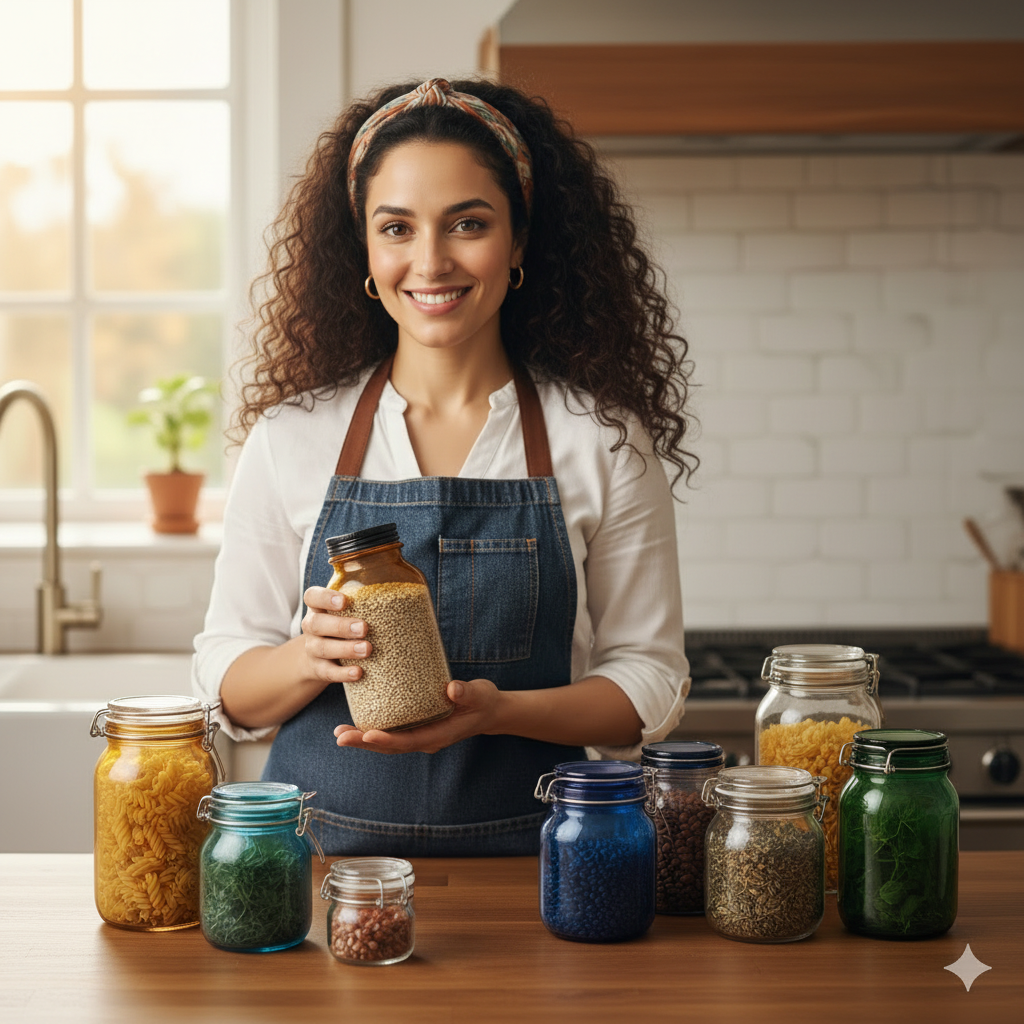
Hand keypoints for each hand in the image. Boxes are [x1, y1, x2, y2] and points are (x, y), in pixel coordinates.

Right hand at [300, 585, 371, 684]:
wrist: (319, 657)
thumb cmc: (343, 625)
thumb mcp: (348, 610)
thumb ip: (368, 599)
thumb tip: (415, 589)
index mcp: (319, 607)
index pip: (312, 596)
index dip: (325, 597)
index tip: (344, 601)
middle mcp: (312, 626)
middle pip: (316, 623)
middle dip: (341, 626)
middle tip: (364, 628)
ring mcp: (312, 649)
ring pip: (321, 648)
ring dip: (345, 649)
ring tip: (368, 649)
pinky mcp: (318, 669)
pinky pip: (327, 672)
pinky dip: (342, 674)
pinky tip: (359, 673)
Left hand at [334, 678, 502, 753]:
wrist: (489, 711)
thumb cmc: (483, 702)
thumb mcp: (480, 695)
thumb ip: (467, 693)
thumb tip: (452, 689)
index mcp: (438, 735)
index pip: (408, 741)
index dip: (386, 740)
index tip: (367, 736)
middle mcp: (425, 739)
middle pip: (390, 746)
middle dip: (364, 742)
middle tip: (339, 736)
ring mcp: (420, 734)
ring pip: (388, 741)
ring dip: (363, 738)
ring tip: (339, 732)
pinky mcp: (416, 726)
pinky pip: (392, 730)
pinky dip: (373, 728)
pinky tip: (357, 720)